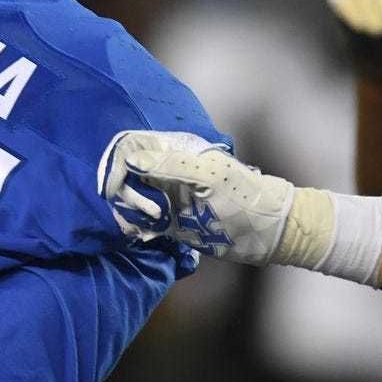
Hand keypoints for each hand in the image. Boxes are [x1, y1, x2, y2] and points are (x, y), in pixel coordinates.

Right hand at [104, 131, 296, 263]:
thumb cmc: (246, 198)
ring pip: (131, 198)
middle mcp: (168, 172)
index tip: (112, 187)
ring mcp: (169, 197)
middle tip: (148, 212)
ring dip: (128, 212)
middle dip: (124, 192)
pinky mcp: (171, 222)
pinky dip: (135, 227)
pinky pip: (142, 221)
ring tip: (144, 227)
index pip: (134, 147)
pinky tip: (143, 235)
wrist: (269, 233)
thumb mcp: (210, 178)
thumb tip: (131, 159)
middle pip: (126, 173)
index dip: (117, 163)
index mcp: (177, 153)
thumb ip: (171, 165)